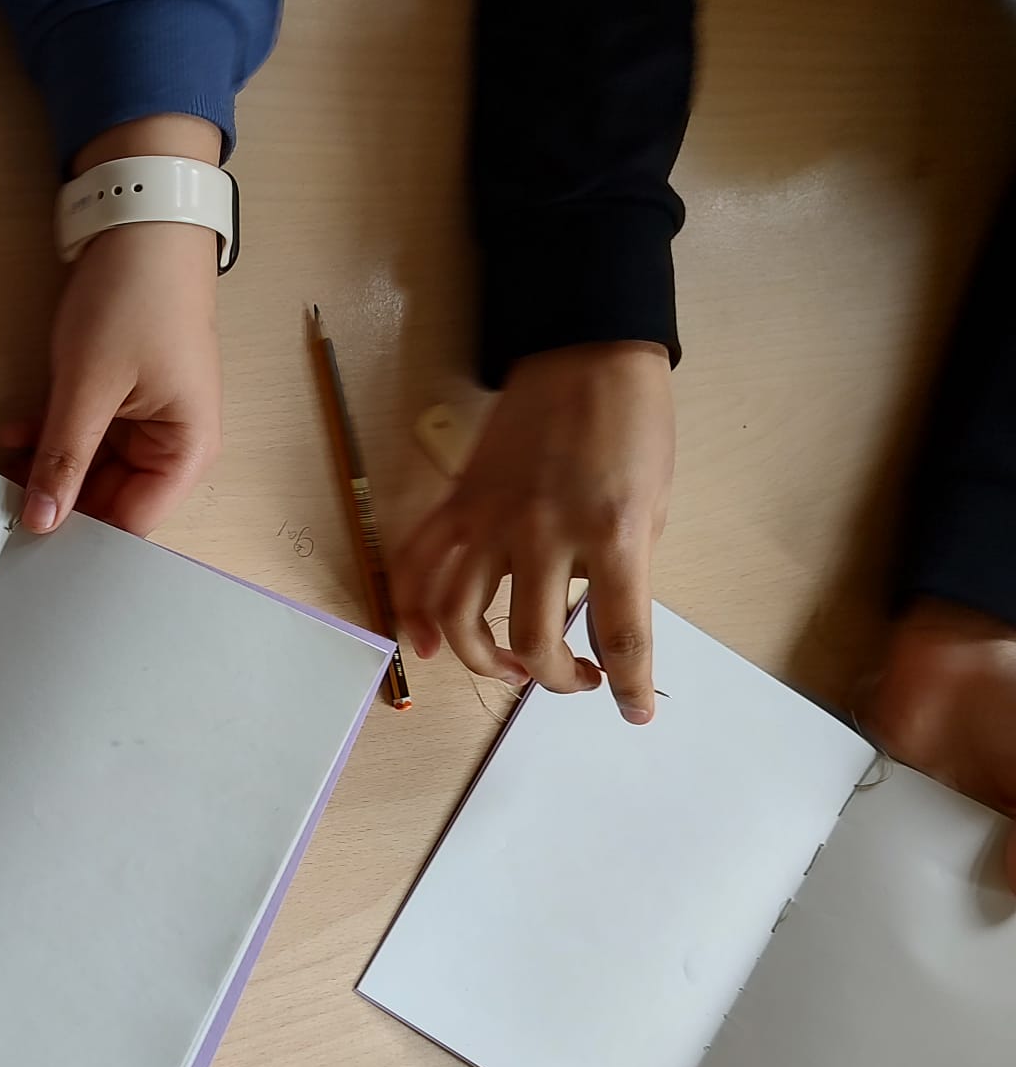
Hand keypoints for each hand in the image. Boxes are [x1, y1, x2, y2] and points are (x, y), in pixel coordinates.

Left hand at [7, 113, 223, 536]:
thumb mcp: (90, 386)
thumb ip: (64, 459)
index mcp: (187, 451)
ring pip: (90, 467)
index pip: (132, 523)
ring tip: (0, 462)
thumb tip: (42, 520)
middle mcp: (173, 443)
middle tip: (3, 503)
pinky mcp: (121, 396)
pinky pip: (83, 434)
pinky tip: (11, 434)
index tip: (31, 544)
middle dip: (57, 498)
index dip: (83, 536)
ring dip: (46, 465)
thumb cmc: (137, 296)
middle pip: (111, 499)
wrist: (141, 217)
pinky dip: (49, 435)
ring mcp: (146, 420)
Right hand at [393, 341, 673, 721]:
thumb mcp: (652, 505)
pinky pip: (419, 565)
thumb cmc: (633, 426)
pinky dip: (413, 609)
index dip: (628, 687)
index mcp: (612, 533)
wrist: (588, 353)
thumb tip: (596, 619)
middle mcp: (545, 534)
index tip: (634, 713)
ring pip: (461, 616)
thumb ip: (622, 567)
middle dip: (554, 679)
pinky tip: (426, 642)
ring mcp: (492, 519)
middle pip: (535, 640)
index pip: (621, 635)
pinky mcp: (460, 503)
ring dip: (481, 659)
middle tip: (571, 678)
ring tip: (506, 667)